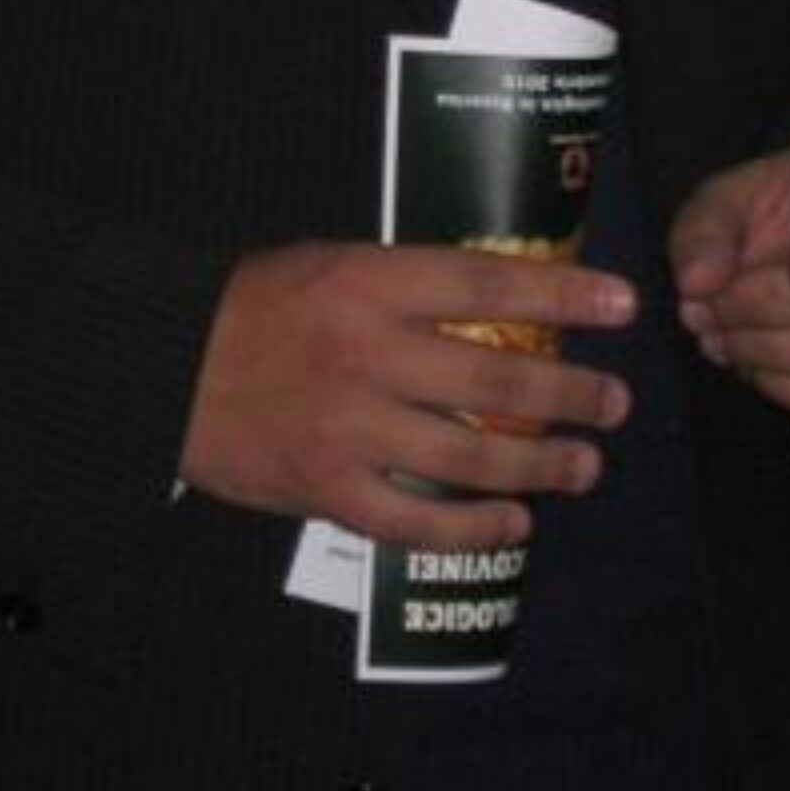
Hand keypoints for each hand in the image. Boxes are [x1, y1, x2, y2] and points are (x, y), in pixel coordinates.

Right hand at [178, 241, 635, 547]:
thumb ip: (407, 284)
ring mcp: (351, 426)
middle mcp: (370, 353)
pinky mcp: (330, 487)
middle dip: (572, 393)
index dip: (563, 295)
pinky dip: (474, 528)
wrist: (167, 364)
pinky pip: (418, 520)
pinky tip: (513, 524)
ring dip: (541, 465)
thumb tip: (499, 301)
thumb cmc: (256, 303)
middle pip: (498, 380)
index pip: (489, 285)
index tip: (622, 304)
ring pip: (472, 457)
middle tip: (616, 400)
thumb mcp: (332, 262)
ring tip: (585, 464)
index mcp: (370, 282)